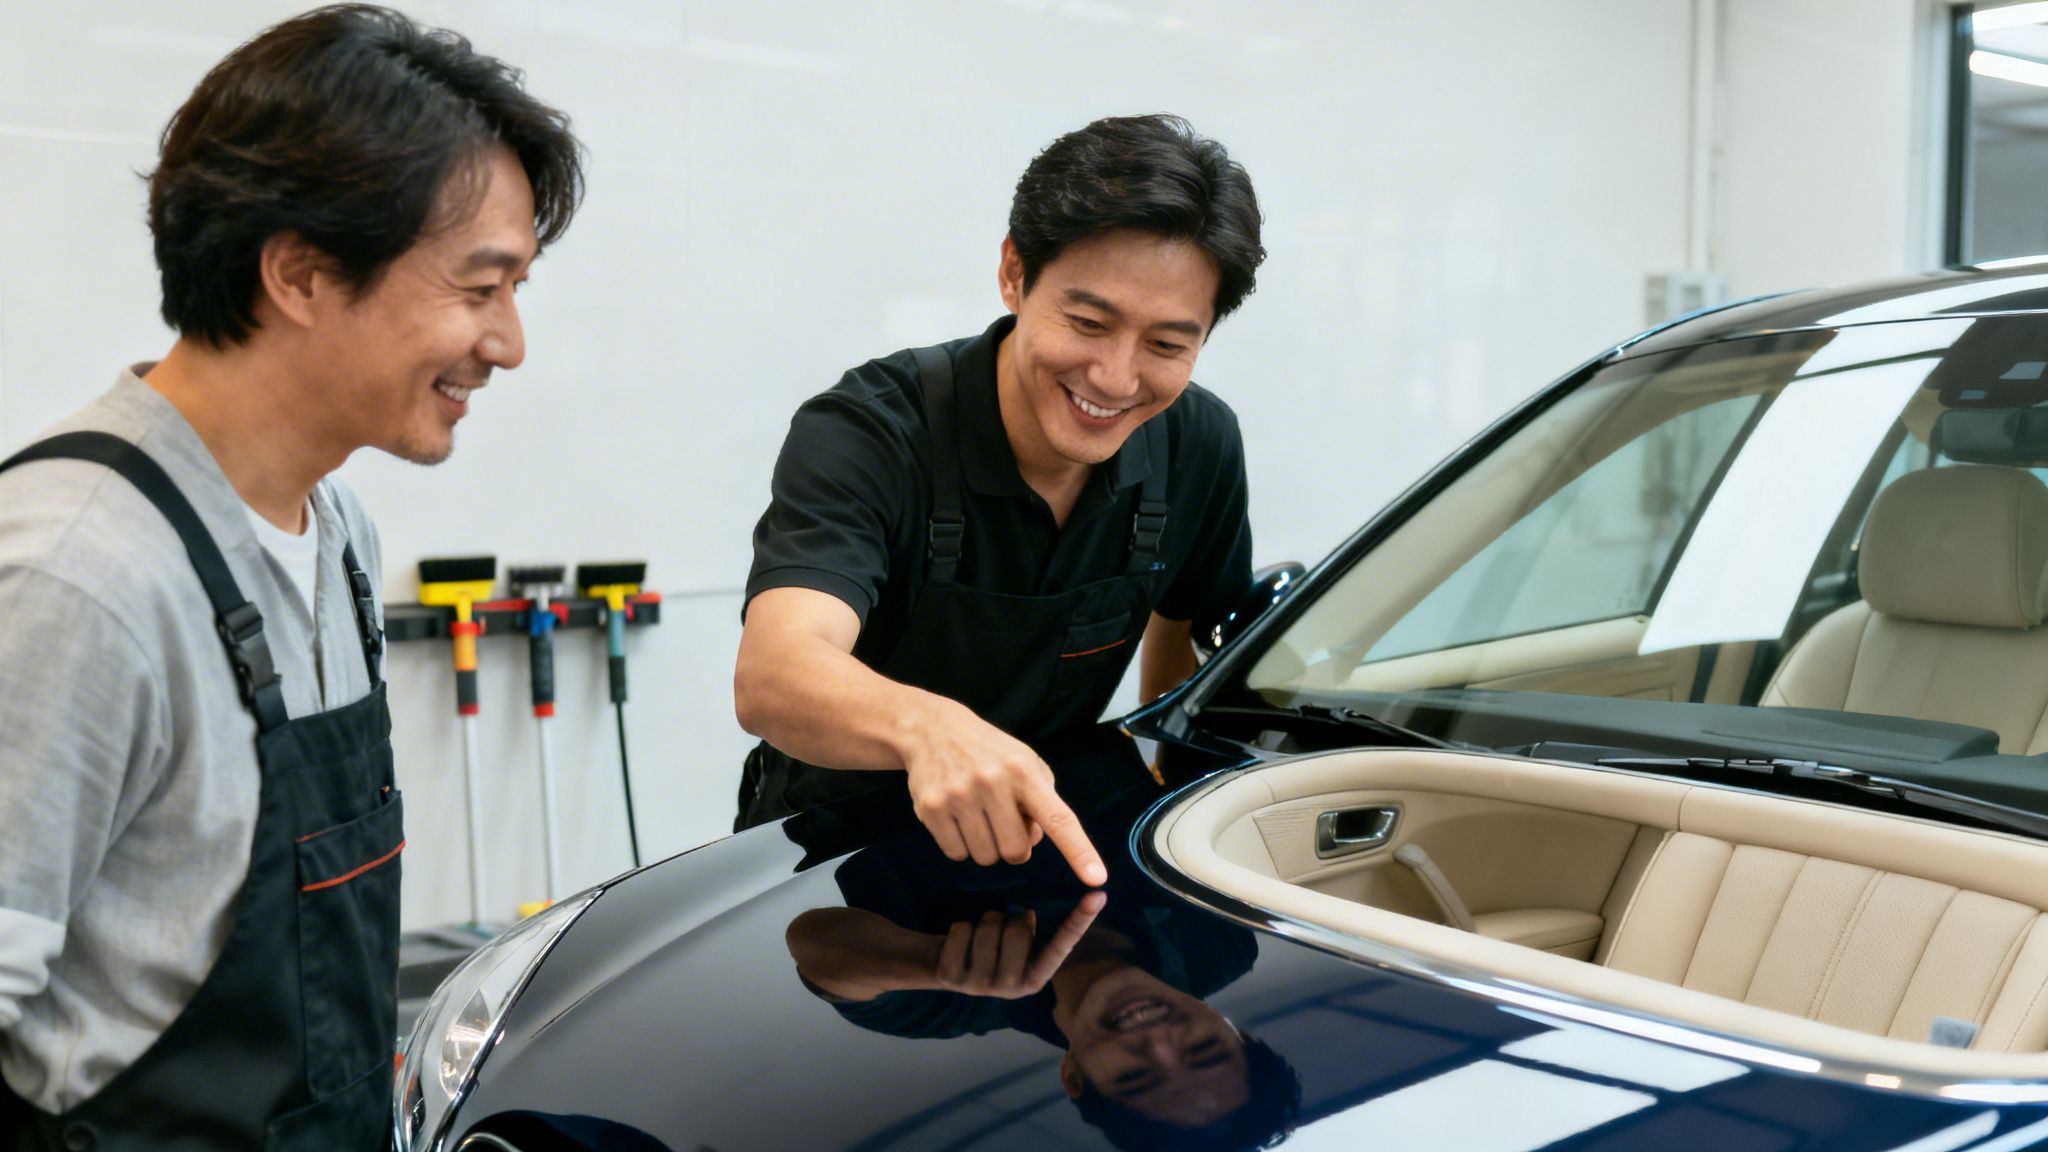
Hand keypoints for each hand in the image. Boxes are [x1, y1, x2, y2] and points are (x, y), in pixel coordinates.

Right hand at [902, 699, 1107, 885]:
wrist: (932, 730)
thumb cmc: (988, 751)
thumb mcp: (1025, 761)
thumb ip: (1042, 799)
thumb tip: (1036, 839)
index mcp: (1023, 772)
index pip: (1057, 818)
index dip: (1079, 850)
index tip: (1097, 877)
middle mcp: (992, 783)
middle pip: (1015, 852)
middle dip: (1014, 848)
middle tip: (1004, 824)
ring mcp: (958, 797)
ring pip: (985, 857)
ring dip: (986, 847)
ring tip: (978, 817)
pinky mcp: (931, 809)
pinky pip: (956, 854)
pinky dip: (961, 846)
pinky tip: (957, 819)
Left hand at [933, 892, 1106, 998]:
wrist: (946, 968)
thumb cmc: (991, 950)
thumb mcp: (1016, 945)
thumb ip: (1030, 932)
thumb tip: (1029, 916)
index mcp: (1035, 978)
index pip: (1063, 944)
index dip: (1080, 919)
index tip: (1099, 895)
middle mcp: (1012, 988)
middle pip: (1018, 929)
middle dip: (1008, 917)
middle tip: (1000, 927)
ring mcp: (981, 986)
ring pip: (988, 926)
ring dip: (982, 920)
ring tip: (979, 935)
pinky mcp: (952, 979)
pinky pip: (961, 930)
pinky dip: (958, 926)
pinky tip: (958, 944)